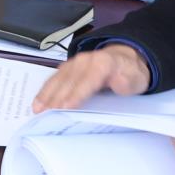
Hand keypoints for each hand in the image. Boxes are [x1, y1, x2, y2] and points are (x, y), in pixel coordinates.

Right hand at [31, 44, 153, 112]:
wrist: (124, 60)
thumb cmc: (129, 75)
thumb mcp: (136, 80)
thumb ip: (127, 82)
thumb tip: (118, 82)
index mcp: (103, 62)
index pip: (88, 79)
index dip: (76, 93)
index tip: (66, 106)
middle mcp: (85, 60)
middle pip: (69, 80)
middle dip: (57, 97)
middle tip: (47, 114)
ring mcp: (74, 62)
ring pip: (58, 79)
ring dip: (47, 94)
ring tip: (38, 110)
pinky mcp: (67, 67)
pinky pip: (54, 78)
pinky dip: (45, 90)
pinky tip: (39, 101)